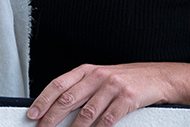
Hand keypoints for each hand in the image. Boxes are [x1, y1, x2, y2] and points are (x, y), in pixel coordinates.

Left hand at [28, 63, 170, 126]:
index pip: (59, 84)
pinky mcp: (127, 99)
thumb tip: (54, 107)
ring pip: (86, 113)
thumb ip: (80, 89)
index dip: (43, 100)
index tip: (32, 114)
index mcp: (88, 70)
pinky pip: (107, 120)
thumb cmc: (126, 79)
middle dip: (51, 119)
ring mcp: (113, 86)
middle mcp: (99, 76)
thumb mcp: (101, 78)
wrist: (157, 77)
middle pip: (68, 99)